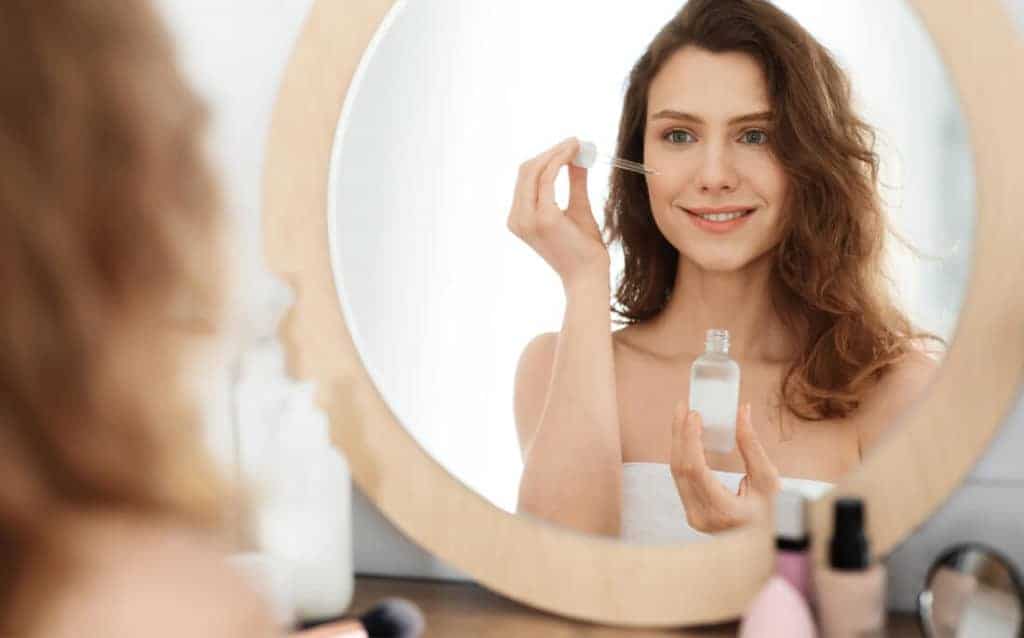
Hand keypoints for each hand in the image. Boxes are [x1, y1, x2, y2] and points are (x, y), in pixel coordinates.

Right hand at [506, 138, 609, 289]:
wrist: (588, 277)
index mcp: (519, 218)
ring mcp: (528, 218)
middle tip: (576, 142)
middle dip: (552, 151)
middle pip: (526, 170)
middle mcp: (517, 218)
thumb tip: (578, 157)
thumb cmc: (584, 250)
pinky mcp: (544, 217)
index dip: (546, 157)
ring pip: (535, 170)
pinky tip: (576, 154)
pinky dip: (561, 161)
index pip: (526, 177)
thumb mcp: (577, 209)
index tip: (569, 146)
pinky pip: (548, 178)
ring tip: (578, 145)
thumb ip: (575, 183)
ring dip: (557, 152)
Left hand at [669, 403, 780, 532]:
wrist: (764, 544)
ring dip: (678, 443)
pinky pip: (682, 480)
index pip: (695, 469)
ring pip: (677, 474)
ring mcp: (693, 517)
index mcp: (723, 510)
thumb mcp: (767, 479)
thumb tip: (741, 411)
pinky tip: (686, 438)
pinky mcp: (691, 513)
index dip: (690, 439)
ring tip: (682, 417)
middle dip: (680, 434)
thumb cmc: (772, 514)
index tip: (693, 414)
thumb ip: (751, 445)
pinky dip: (683, 456)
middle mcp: (702, 517)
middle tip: (683, 407)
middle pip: (681, 469)